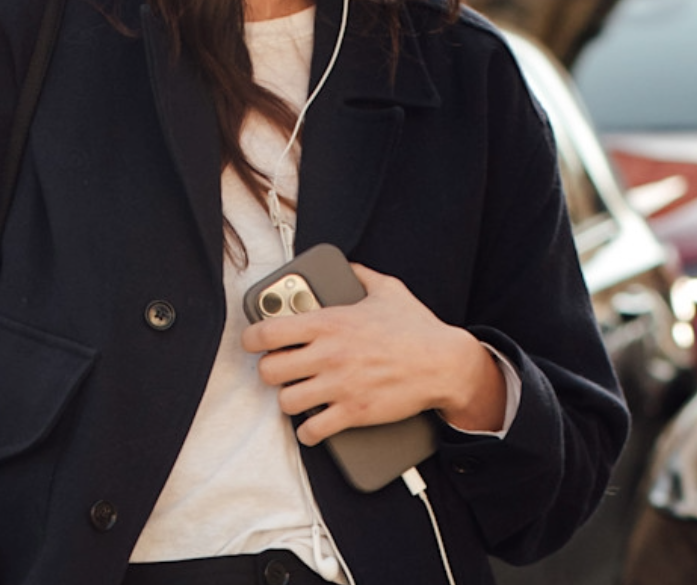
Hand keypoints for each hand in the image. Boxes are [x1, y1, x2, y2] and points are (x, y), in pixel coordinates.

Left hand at [240, 263, 507, 444]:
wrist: (445, 364)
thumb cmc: (417, 327)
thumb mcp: (388, 289)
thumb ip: (360, 275)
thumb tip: (346, 265)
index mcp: (329, 322)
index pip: (267, 331)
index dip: (251, 338)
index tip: (252, 342)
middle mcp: (328, 355)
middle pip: (269, 370)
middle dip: (271, 371)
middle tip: (281, 370)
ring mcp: (338, 386)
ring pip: (285, 402)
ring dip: (289, 401)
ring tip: (298, 396)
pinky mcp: (353, 413)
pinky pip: (312, 430)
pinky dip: (309, 431)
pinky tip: (313, 425)